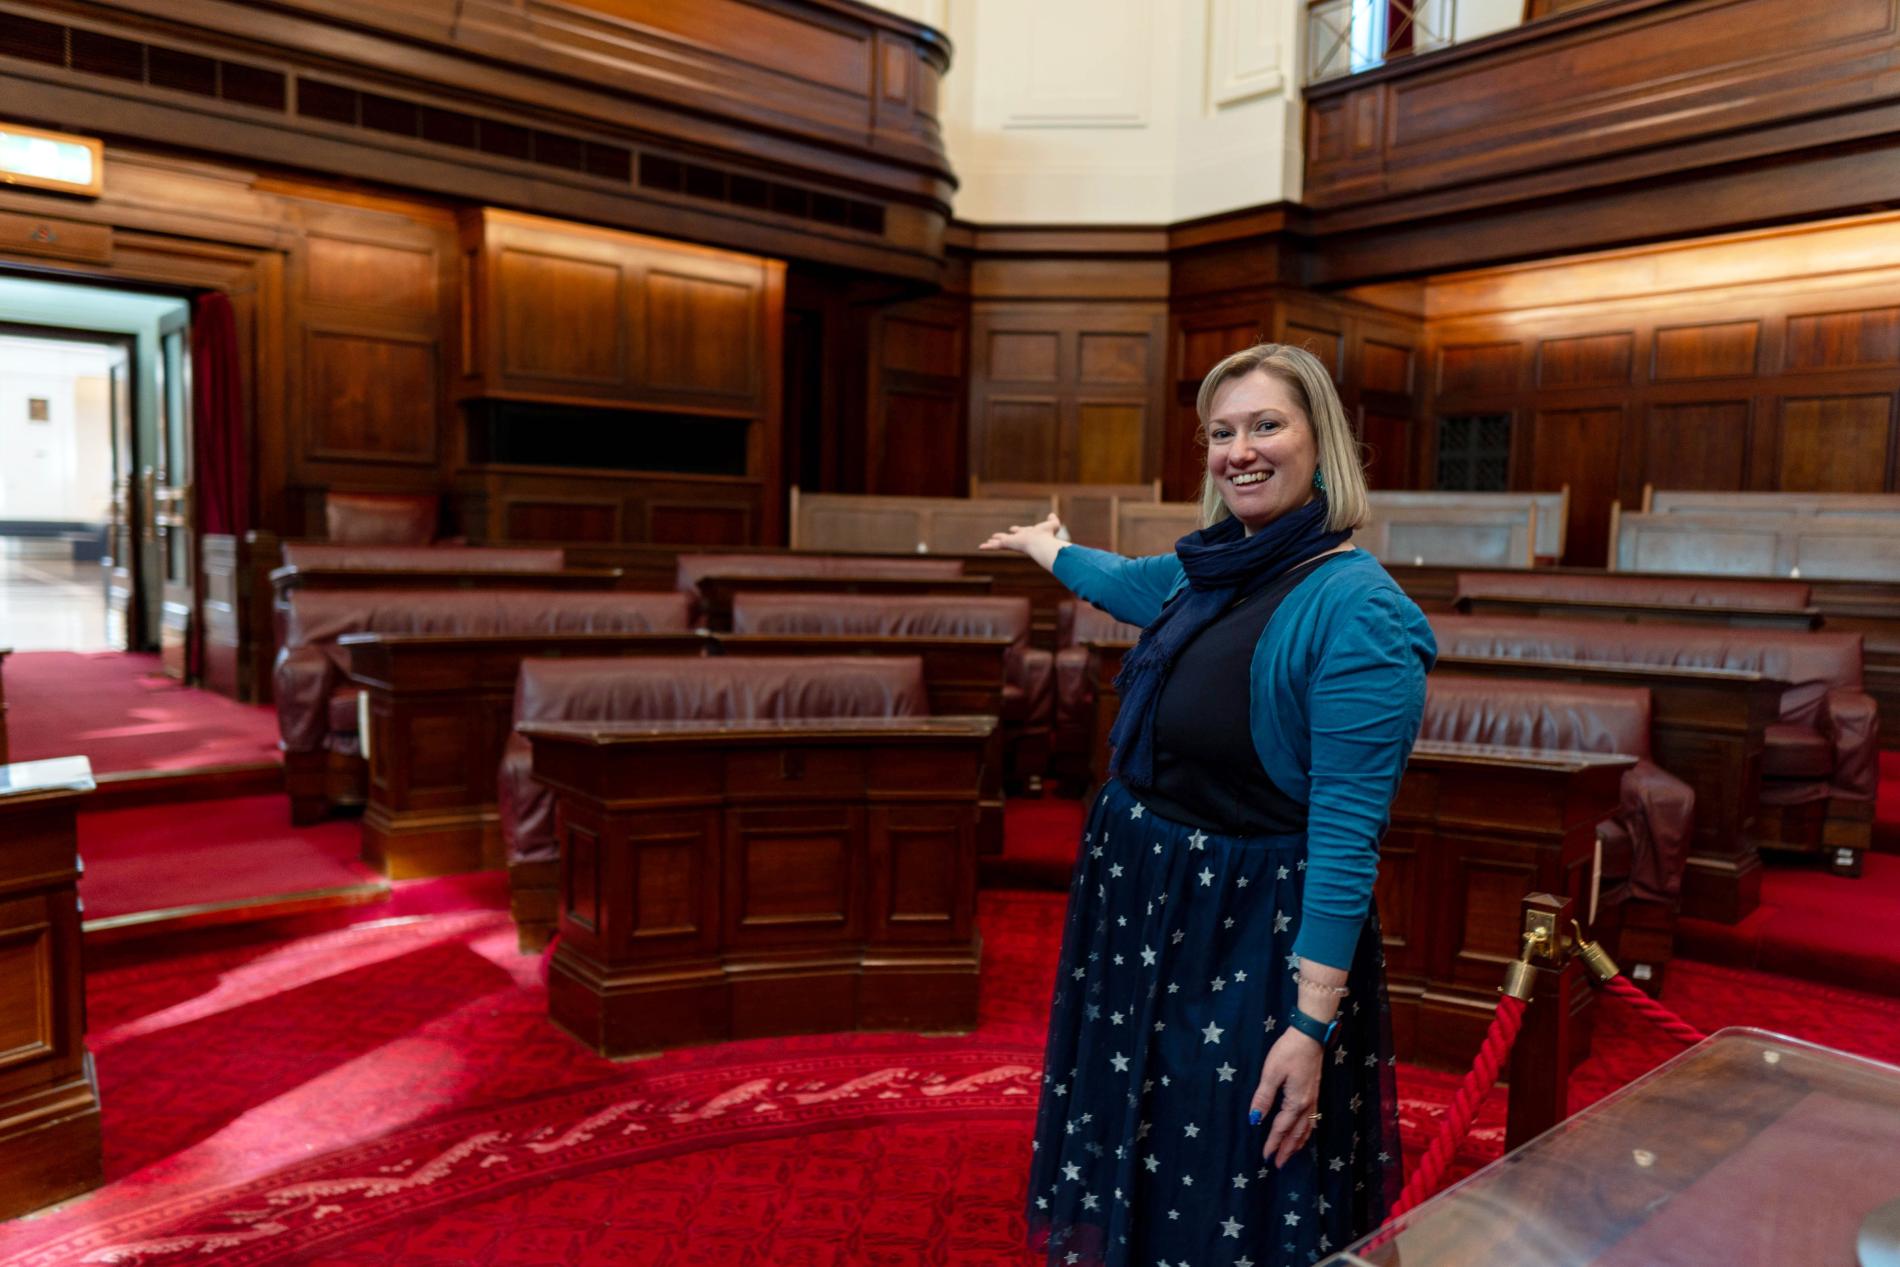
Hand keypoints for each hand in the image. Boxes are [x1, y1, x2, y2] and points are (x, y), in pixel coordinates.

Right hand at [978, 512, 1066, 569]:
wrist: (1041, 543)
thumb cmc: (1047, 536)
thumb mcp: (1052, 524)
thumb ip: (1052, 520)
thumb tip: (1052, 515)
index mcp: (1028, 535)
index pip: (1021, 532)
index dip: (1017, 530)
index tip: (1012, 529)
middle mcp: (1019, 539)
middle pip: (1008, 539)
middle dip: (1002, 538)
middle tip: (995, 537)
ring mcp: (1013, 543)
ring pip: (1000, 543)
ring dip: (992, 543)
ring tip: (985, 544)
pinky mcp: (1007, 544)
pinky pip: (995, 546)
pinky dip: (987, 547)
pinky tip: (980, 547)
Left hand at [1250, 1026, 1323, 1166]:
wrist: (1310, 1036)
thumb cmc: (1288, 1052)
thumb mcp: (1272, 1073)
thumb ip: (1263, 1097)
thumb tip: (1255, 1120)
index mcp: (1295, 1102)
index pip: (1281, 1128)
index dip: (1273, 1143)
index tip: (1265, 1157)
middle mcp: (1307, 1105)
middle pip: (1297, 1133)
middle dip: (1287, 1149)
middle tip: (1279, 1165)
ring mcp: (1313, 1099)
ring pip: (1306, 1128)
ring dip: (1298, 1143)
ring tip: (1291, 1154)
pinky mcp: (1315, 1092)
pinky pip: (1311, 1120)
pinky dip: (1306, 1131)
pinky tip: (1304, 1132)